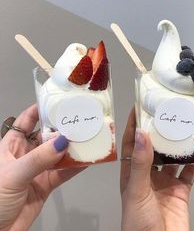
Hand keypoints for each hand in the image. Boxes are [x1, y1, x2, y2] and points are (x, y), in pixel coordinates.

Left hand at [0, 105, 84, 230]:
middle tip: (79, 120)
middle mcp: (27, 154)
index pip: (26, 121)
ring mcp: (38, 169)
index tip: (57, 102)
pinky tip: (87, 160)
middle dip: (62, 128)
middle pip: (47, 136)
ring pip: (58, 154)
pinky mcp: (46, 184)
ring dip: (71, 148)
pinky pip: (64, 172)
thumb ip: (38, 158)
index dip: (39, 110)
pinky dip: (76, 167)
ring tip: (87, 138)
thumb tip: (63, 141)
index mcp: (12, 146)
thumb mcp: (13, 174)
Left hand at [121, 108, 193, 230]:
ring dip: (176, 145)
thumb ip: (140, 164)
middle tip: (163, 115)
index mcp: (131, 173)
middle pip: (152, 148)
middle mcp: (147, 174)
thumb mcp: (136, 190)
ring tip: (181, 129)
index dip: (133, 126)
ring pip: (171, 158)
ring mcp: (164, 182)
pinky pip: (188, 173)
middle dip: (157, 132)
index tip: (137, 109)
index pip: (131, 144)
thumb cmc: (138, 222)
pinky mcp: (179, 191)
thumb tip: (142, 135)